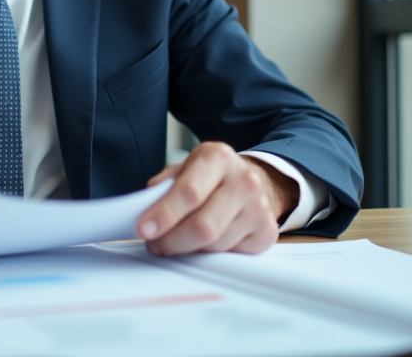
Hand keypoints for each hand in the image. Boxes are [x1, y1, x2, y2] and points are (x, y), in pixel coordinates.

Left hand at [136, 141, 297, 256]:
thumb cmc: (208, 178)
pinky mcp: (267, 232)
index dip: (164, 214)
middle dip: (172, 241)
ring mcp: (259, 207)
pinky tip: (204, 242)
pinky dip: (210, 254)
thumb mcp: (184, 169)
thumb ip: (163, 187)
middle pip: (203, 226)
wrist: (248, 181)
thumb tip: (144, 210)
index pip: (189, 192)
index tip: (144, 229)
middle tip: (156, 245)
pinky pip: (230, 255)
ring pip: (215, 245)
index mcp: (218, 157)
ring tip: (177, 241)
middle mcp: (244, 180)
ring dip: (189, 250)